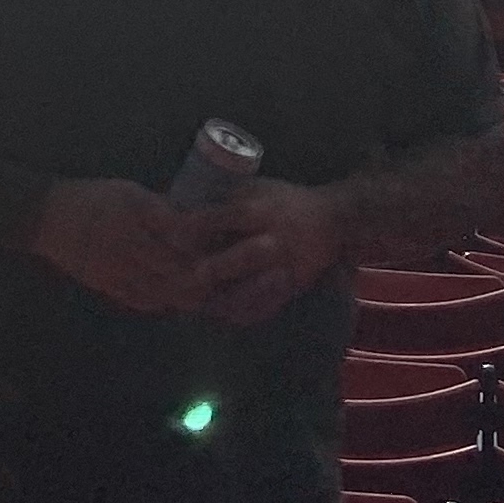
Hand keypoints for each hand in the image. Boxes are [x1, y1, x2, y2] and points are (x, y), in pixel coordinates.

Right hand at [29, 178, 222, 314]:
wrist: (48, 217)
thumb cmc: (93, 198)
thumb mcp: (129, 191)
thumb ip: (160, 207)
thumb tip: (194, 219)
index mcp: (137, 214)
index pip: (181, 234)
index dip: (205, 243)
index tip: (225, 243)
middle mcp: (130, 243)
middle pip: (177, 268)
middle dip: (204, 275)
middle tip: (223, 274)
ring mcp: (119, 269)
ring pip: (164, 290)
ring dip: (187, 293)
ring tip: (204, 291)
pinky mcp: (108, 286)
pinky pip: (143, 301)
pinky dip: (164, 301)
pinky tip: (175, 298)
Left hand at [189, 178, 347, 329]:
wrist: (332, 221)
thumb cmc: (284, 201)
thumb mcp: (256, 188)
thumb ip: (225, 198)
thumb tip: (180, 204)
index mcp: (260, 210)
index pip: (225, 217)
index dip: (197, 227)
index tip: (172, 235)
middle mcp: (272, 239)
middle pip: (240, 257)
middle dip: (213, 269)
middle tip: (187, 276)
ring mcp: (283, 267)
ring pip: (251, 291)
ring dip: (222, 300)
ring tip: (198, 304)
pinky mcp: (291, 288)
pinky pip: (264, 308)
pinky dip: (240, 313)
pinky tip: (221, 314)